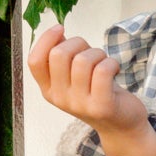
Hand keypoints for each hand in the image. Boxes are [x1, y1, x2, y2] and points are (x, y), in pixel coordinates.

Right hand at [26, 24, 149, 135]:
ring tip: (105, 62)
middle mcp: (60, 98)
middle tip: (91, 52)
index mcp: (48, 90)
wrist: (121, 126)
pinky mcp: (101, 106)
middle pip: (59, 55)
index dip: (45, 39)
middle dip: (78, 43)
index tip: (60, 29)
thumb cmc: (97, 94)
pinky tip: (115, 69)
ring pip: (83, 60)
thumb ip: (63, 57)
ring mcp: (80, 104)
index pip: (34, 61)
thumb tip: (57, 33)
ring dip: (98, 53)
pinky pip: (102, 70)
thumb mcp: (74, 78)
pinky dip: (111, 63)